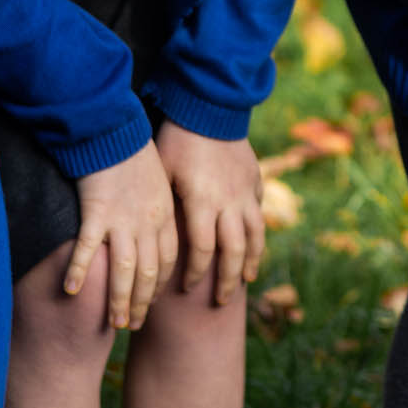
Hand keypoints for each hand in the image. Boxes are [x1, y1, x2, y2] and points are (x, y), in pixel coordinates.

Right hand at [66, 144, 178, 330]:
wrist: (113, 129)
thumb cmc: (134, 153)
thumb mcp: (160, 183)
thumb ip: (159, 211)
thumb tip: (155, 235)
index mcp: (166, 215)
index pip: (167, 262)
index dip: (161, 287)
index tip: (152, 304)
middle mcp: (149, 223)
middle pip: (150, 274)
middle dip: (143, 303)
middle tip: (134, 325)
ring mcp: (123, 220)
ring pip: (124, 271)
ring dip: (120, 300)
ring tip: (115, 323)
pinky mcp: (96, 213)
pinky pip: (87, 250)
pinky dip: (79, 271)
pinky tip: (70, 291)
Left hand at [153, 122, 264, 306]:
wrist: (210, 106)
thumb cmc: (177, 139)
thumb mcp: (161, 173)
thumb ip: (162, 207)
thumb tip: (147, 241)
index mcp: (203, 203)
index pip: (202, 251)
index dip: (196, 273)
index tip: (187, 288)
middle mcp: (229, 202)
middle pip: (234, 252)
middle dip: (227, 280)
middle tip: (222, 301)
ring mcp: (246, 192)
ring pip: (254, 236)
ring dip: (251, 261)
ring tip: (246, 280)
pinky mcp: (255, 180)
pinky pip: (259, 213)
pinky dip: (258, 233)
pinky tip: (254, 244)